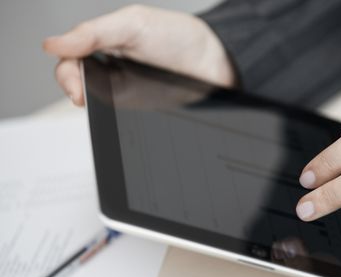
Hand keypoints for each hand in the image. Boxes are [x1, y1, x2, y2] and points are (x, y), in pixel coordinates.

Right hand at [43, 5, 234, 105]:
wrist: (217, 63)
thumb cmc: (181, 37)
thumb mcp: (134, 24)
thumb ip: (94, 33)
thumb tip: (53, 45)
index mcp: (107, 44)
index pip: (71, 60)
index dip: (66, 74)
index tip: (74, 86)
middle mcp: (114, 69)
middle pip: (80, 83)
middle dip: (75, 90)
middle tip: (84, 97)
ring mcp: (127, 91)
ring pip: (98, 102)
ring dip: (94, 105)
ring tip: (101, 104)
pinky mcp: (142, 110)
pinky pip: (120, 117)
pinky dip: (115, 117)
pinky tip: (119, 114)